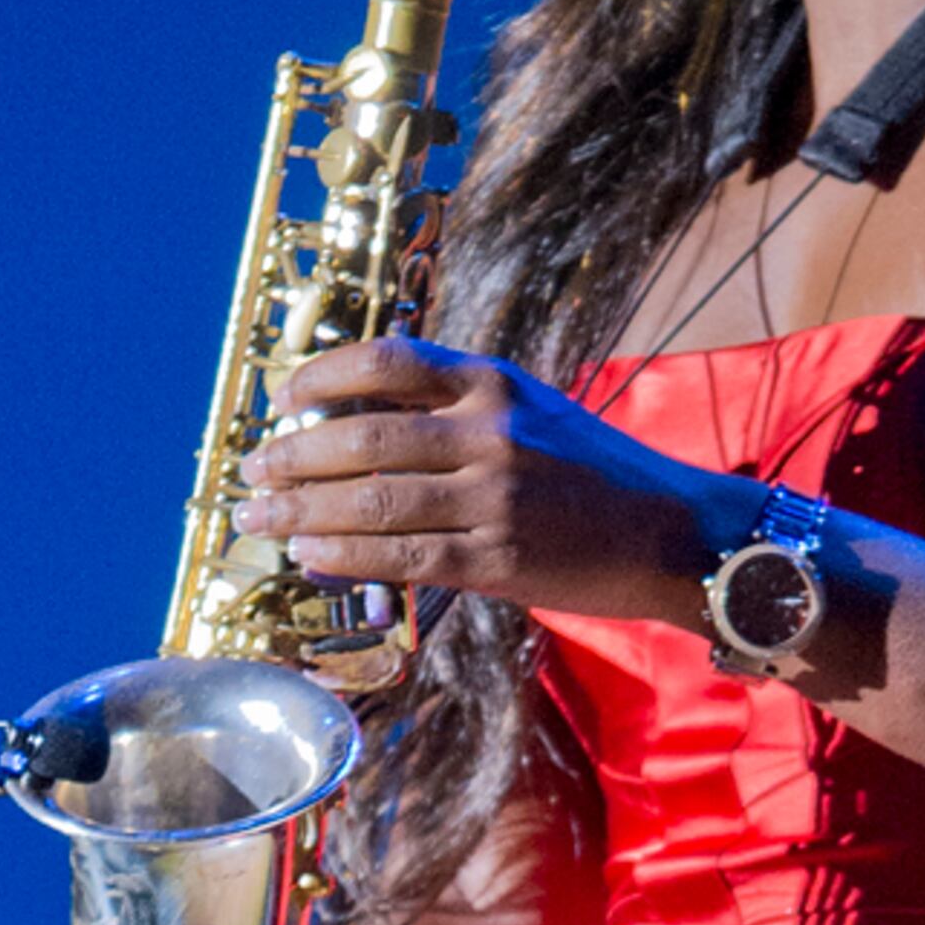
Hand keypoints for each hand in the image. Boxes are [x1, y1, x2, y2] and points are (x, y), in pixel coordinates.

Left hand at [237, 339, 727, 623]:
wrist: (672, 533)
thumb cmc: (593, 474)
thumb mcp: (529, 411)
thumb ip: (455, 408)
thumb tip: (361, 418)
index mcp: (492, 382)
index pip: (386, 363)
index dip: (321, 376)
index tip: (281, 399)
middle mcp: (489, 432)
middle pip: (364, 438)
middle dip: (294, 457)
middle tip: (252, 473)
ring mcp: (494, 498)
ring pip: (373, 502)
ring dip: (303, 513)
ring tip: (260, 521)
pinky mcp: (499, 560)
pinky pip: (402, 558)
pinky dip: (346, 557)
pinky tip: (310, 556)